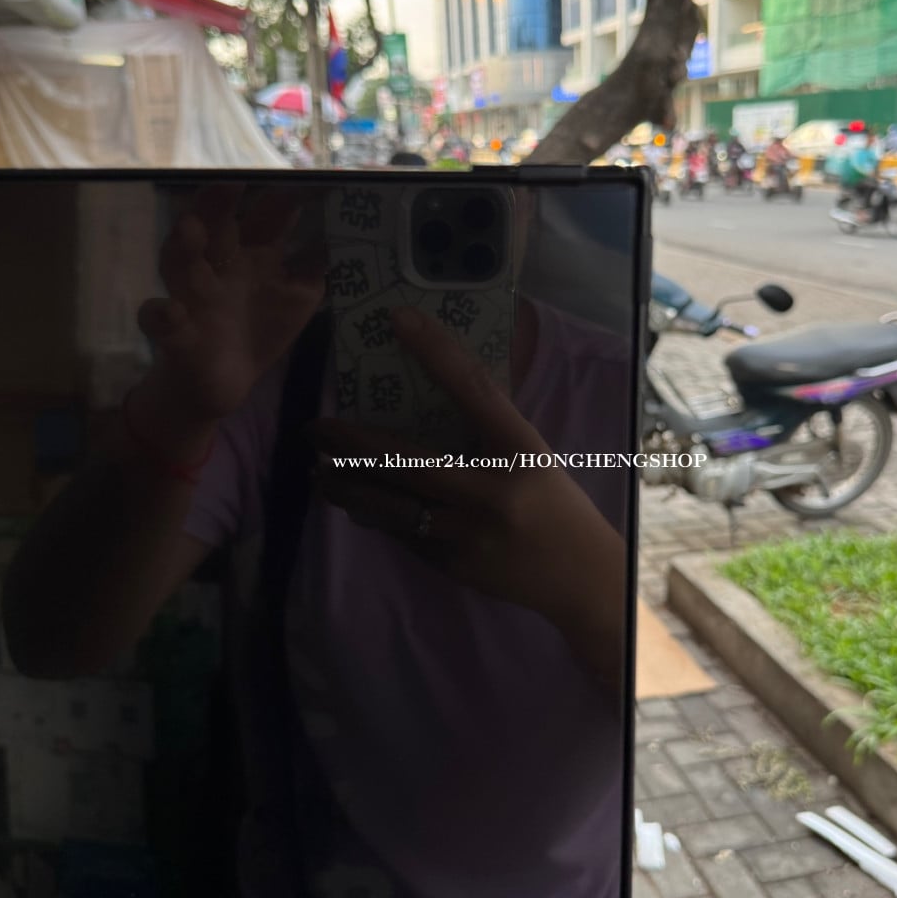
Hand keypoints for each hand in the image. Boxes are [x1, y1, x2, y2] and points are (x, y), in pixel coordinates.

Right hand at [136, 186, 325, 426]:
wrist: (221, 383)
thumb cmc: (259, 329)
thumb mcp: (298, 298)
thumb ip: (317, 268)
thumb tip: (343, 240)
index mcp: (251, 254)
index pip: (262, 217)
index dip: (278, 198)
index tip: (298, 180)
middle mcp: (218, 265)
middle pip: (215, 225)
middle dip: (220, 203)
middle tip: (232, 182)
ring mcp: (191, 294)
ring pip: (179, 260)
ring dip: (183, 244)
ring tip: (189, 229)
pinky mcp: (172, 330)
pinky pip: (157, 318)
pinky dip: (160, 314)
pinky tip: (170, 312)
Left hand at [309, 309, 625, 687]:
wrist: (580, 578)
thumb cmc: (553, 503)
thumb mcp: (530, 456)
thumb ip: (488, 429)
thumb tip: (429, 393)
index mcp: (521, 451)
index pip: (474, 390)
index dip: (435, 352)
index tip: (398, 319)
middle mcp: (492, 491)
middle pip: (407, 460)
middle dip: (352, 443)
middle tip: (316, 427)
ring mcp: (470, 533)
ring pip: (391, 505)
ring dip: (347, 485)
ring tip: (318, 470)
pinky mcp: (453, 565)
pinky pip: (401, 534)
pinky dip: (373, 514)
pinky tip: (353, 501)